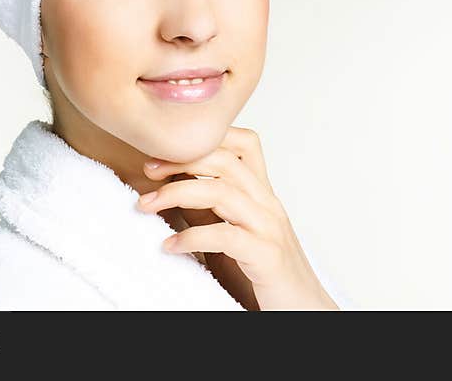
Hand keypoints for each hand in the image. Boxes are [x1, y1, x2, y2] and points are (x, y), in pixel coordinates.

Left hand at [136, 126, 338, 309]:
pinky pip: (224, 236)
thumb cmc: (264, 274)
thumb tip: (168, 188)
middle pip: (225, 160)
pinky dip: (191, 237)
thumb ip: (207, 209)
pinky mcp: (267, 257)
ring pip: (221, 191)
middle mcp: (268, 204)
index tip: (164, 152)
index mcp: (261, 195)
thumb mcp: (231, 234)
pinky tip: (170, 246)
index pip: (243, 144)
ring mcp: (270, 228)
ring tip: (146, 205)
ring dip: (176, 194)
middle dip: (181, 160)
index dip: (205, 138)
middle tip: (148, 170)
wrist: (305, 312)